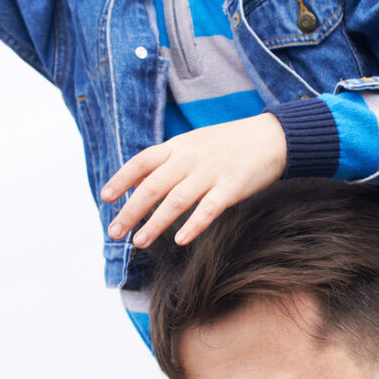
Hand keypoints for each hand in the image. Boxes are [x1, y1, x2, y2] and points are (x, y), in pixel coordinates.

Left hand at [102, 113, 288, 247]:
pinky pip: (209, 209)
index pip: (142, 162)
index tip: (106, 198)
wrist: (272, 136)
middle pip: (153, 186)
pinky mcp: (232, 187)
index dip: (122, 179)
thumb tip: (133, 180)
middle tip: (114, 232)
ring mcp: (211, 172)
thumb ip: (164, 161)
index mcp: (178, 146)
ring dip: (155, 223)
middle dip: (131, 210)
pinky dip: (194, 224)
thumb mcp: (192, 143)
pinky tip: (180, 240)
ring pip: (176, 200)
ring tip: (139, 242)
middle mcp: (190, 158)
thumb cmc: (228, 144)